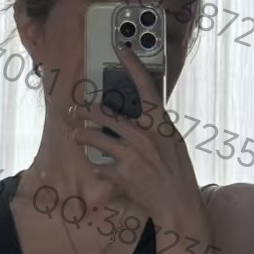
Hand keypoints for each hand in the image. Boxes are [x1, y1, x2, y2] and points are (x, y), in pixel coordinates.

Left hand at [67, 49, 205, 228]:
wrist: (177, 202)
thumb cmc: (177, 172)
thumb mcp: (173, 143)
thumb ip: (156, 127)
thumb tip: (143, 115)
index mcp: (160, 125)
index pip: (147, 88)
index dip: (134, 66)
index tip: (123, 50)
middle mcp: (144, 136)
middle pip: (106, 115)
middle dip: (86, 112)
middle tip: (76, 110)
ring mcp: (131, 154)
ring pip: (95, 138)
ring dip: (82, 135)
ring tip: (76, 134)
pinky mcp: (121, 173)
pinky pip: (100, 166)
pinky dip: (98, 168)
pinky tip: (96, 169)